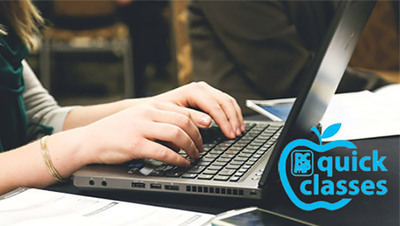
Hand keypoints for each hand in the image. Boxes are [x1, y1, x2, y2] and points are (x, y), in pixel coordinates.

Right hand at [84, 102, 205, 166]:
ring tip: (194, 156)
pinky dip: (177, 159)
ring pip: (177, 134)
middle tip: (201, 148)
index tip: (207, 130)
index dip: (198, 122)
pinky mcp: (135, 144)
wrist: (90, 139)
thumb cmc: (116, 131)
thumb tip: (182, 131)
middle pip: (183, 121)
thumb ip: (158, 119)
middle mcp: (147, 113)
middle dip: (197, 136)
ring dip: (190, 147)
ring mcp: (141, 128)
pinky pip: (163, 152)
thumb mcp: (138, 117)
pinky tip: (182, 163)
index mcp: (150, 106)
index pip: (182, 111)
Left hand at [152, 82, 245, 138]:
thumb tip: (208, 122)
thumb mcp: (172, 117)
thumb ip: (190, 118)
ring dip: (236, 117)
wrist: (152, 109)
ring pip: (228, 101)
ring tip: (239, 131)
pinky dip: (233, 114)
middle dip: (233, 119)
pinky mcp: (208, 97)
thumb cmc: (159, 114)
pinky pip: (225, 103)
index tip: (230, 134)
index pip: (214, 105)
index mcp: (192, 91)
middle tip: (237, 134)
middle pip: (224, 101)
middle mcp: (201, 88)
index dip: (224, 121)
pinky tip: (236, 124)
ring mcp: (205, 91)